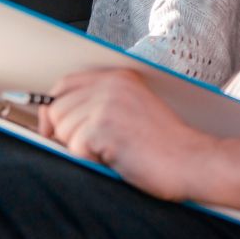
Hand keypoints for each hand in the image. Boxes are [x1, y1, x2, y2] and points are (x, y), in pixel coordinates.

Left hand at [38, 69, 214, 201]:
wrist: (191, 161)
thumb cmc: (163, 145)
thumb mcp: (130, 112)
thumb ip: (97, 105)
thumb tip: (48, 116)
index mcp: (119, 77)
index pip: (65, 84)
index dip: (55, 108)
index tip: (54, 128)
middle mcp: (112, 83)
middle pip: (57, 108)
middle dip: (66, 134)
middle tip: (95, 148)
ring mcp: (108, 102)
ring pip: (62, 129)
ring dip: (80, 149)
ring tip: (112, 151)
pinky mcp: (104, 125)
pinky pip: (75, 148)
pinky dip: (90, 160)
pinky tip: (116, 158)